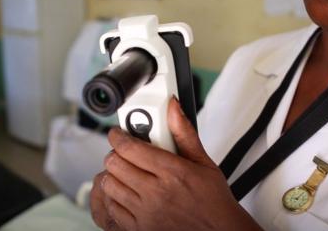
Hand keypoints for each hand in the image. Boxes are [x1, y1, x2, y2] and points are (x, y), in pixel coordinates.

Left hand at [90, 97, 262, 230]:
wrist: (218, 230)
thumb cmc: (213, 199)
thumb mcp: (203, 162)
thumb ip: (184, 133)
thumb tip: (174, 109)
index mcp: (172, 173)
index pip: (130, 147)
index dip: (118, 135)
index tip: (118, 133)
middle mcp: (156, 193)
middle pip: (114, 164)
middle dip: (115, 152)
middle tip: (124, 151)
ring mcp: (145, 212)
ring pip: (108, 185)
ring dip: (112, 174)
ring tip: (125, 171)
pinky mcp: (138, 228)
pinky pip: (111, 207)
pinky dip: (113, 196)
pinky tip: (125, 191)